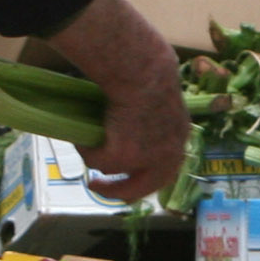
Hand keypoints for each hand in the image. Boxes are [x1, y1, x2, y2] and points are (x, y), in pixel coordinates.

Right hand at [40, 0, 190, 203]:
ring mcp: (148, 158)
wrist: (144, 69)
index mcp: (180, 136)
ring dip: (101, 171)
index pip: (168, 167)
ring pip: (117, 173)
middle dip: (120, 191)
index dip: (148, 174)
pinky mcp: (124, 156)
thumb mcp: (158, 93)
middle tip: (97, 186)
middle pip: (146, 186)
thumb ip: (151, 109)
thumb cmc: (149, 69)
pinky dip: (85, 149)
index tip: (129, 176)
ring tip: (86, 158)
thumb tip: (131, 107)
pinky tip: (80, 135)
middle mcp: (170, 153)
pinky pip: (97, 160)